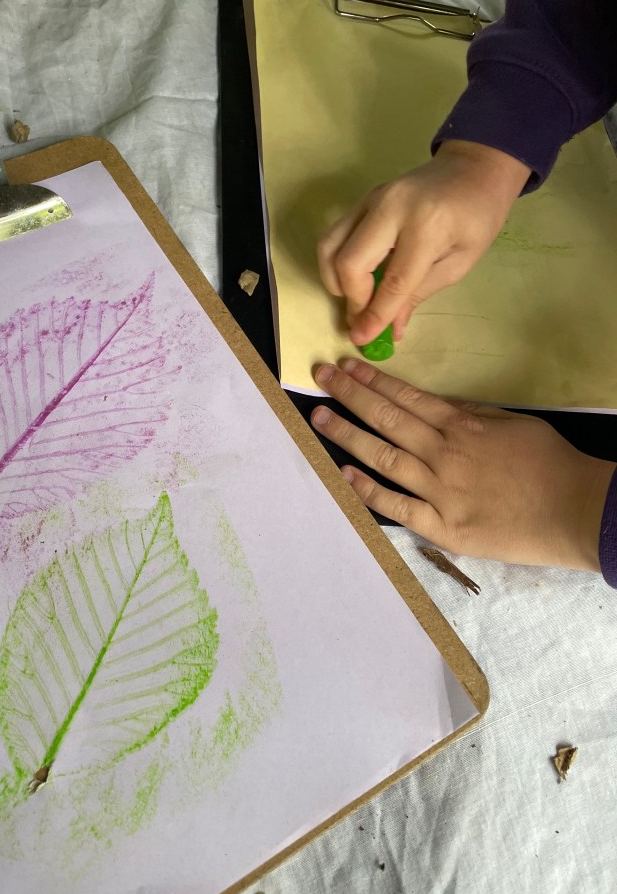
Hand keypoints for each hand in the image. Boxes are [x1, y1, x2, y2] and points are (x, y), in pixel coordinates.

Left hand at [310, 359, 614, 570]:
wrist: (574, 510)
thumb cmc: (547, 464)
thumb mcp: (510, 423)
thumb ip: (468, 413)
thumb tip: (431, 403)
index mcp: (461, 425)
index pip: (405, 397)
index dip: (371, 380)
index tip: (345, 367)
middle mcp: (443, 453)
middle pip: (386, 419)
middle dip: (349, 396)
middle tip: (319, 378)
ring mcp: (439, 490)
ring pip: (382, 458)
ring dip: (347, 435)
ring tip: (319, 418)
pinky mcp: (442, 526)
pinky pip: (397, 506)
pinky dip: (367, 490)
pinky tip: (343, 474)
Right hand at [316, 141, 530, 344]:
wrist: (473, 168)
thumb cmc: (477, 216)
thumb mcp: (460, 262)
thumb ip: (420, 293)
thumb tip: (389, 329)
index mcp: (427, 225)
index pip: (393, 281)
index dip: (375, 315)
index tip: (362, 340)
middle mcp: (392, 208)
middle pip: (349, 263)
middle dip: (352, 299)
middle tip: (363, 318)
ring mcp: (371, 199)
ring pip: (330, 247)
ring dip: (336, 281)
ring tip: (356, 297)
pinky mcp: (362, 199)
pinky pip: (334, 235)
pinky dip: (337, 263)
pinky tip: (358, 276)